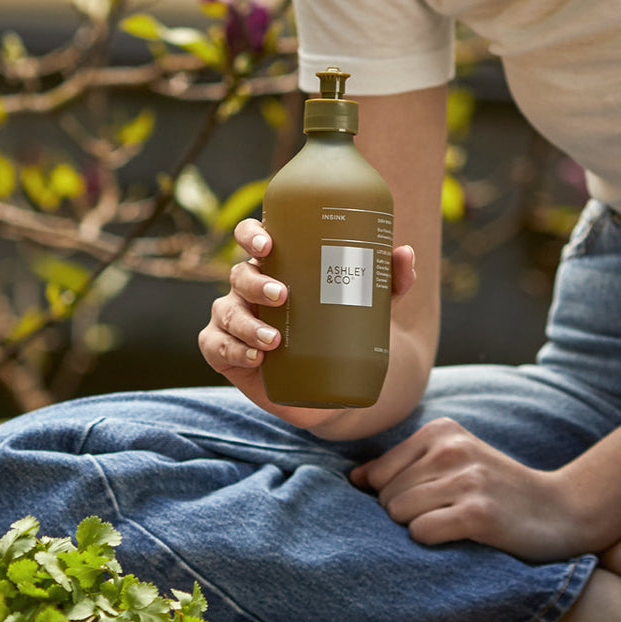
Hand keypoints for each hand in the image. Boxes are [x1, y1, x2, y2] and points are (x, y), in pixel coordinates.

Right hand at [198, 217, 416, 427]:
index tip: (269, 243)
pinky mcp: (225, 351)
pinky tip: (254, 356)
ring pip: (227, 310)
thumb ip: (388, 279)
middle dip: (256, 283)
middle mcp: (249, 288)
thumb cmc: (343, 329)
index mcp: (276, 265)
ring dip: (247, 324)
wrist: (332, 387)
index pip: (252, 237)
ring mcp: (233, 319)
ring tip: (274, 341)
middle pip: (240, 274)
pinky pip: (215, 345)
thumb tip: (405, 253)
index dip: (252, 234)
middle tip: (282, 295)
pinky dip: (231, 348)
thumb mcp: (370, 304)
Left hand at [350, 417, 591, 561]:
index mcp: (441, 430)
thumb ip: (405, 466)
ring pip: (399, 514)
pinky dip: (432, 542)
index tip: (425, 504)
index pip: (379, 471)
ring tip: (450, 525)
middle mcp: (451, 448)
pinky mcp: (478, 513)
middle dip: (403, 516)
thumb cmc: (499, 490)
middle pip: (387, 495)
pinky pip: (421, 532)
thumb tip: (354, 478)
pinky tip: (459, 536)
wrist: (563, 510)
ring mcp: (466, 479)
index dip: (392, 497)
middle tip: (441, 518)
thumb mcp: (454, 462)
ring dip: (418, 529)